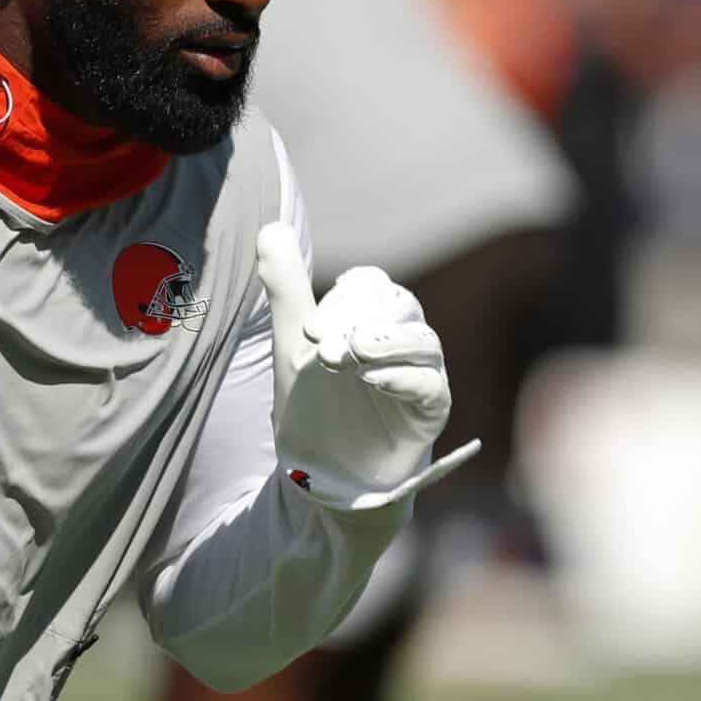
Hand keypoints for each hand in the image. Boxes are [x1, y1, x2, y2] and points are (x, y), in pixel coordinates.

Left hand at [254, 223, 475, 510]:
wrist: (322, 471)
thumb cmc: (316, 404)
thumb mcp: (292, 345)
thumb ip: (286, 289)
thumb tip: (269, 229)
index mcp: (370, 316)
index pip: (369, 284)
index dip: (341, 298)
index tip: (307, 330)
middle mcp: (401, 339)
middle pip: (398, 306)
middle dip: (357, 320)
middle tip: (320, 348)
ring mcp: (421, 374)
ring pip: (422, 341)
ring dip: (385, 343)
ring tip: (350, 354)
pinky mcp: (431, 411)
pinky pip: (431, 385)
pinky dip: (404, 378)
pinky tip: (372, 379)